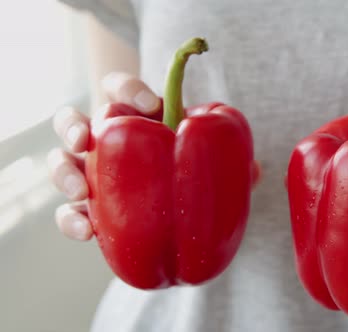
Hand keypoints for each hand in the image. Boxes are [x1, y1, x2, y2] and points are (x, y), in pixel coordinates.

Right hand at [48, 72, 260, 240]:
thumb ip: (231, 165)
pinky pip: (68, 211)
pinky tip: (87, 232)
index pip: (121, 90)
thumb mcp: (214, 164)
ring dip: (64, 171)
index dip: (129, 89)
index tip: (150, 104)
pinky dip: (71, 219)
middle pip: (76, 120)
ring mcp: (93, 173)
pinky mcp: (88, 207)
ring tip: (81, 190)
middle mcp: (107, 140)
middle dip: (75, 125)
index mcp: (136, 118)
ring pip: (62, 161)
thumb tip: (254, 172)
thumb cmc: (195, 171)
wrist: (177, 213)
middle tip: (87, 140)